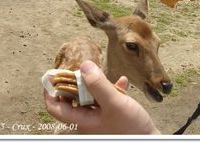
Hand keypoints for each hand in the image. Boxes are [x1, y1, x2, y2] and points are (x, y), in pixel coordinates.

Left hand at [44, 61, 159, 133]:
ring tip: (101, 73)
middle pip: (71, 99)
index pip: (55, 107)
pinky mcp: (111, 116)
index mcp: (82, 121)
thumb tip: (84, 66)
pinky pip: (105, 99)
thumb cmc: (131, 128)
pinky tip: (122, 82)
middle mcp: (87, 121)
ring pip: (88, 98)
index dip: (50, 91)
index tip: (52, 75)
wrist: (149, 139)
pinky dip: (111, 89)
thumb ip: (98, 84)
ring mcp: (99, 118)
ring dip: (95, 84)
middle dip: (75, 83)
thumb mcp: (114, 103)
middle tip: (79, 69)